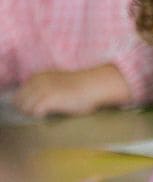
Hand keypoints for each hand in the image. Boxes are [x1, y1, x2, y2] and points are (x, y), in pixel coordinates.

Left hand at [12, 65, 131, 116]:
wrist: (95, 85)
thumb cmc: (80, 86)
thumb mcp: (57, 81)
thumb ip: (44, 87)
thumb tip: (32, 101)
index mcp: (39, 76)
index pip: (19, 94)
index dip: (25, 102)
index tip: (35, 107)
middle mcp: (39, 81)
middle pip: (19, 101)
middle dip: (26, 109)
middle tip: (41, 112)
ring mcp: (43, 89)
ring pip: (25, 107)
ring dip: (32, 113)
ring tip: (45, 114)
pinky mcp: (50, 99)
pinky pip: (35, 112)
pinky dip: (40, 115)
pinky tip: (49, 114)